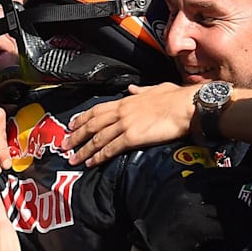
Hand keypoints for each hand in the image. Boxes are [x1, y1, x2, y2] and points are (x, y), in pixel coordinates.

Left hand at [65, 83, 192, 166]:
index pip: (97, 109)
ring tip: (74, 158)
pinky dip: (99, 156)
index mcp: (127, 100)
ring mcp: (125, 124)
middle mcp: (122, 112)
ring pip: (98, 138)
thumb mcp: (156, 89)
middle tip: (65, 144)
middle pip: (92, 124)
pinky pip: (111, 148)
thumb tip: (132, 89)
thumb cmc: (176, 98)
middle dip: (77, 135)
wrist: (186, 106)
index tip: (73, 125)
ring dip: (84, 149)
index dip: (83, 118)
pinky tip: (91, 162)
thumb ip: (141, 90)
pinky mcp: (132, 137)